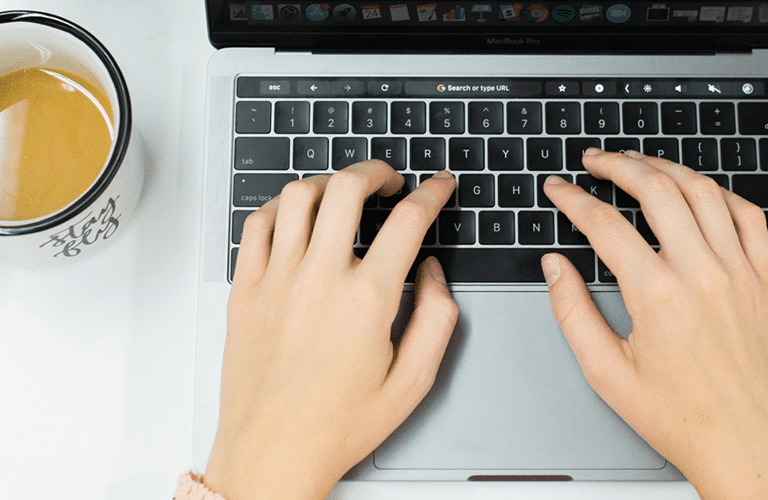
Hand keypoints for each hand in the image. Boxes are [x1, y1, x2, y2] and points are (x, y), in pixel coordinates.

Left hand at [204, 162, 457, 499]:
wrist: (272, 456)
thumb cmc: (336, 426)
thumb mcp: (414, 382)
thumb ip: (438, 318)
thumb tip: (434, 272)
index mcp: (367, 300)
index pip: (408, 220)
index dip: (432, 194)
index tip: (439, 187)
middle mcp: (319, 279)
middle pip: (347, 188)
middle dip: (377, 171)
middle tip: (390, 180)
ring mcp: (276, 281)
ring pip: (298, 195)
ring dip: (328, 182)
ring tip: (344, 192)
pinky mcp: (244, 291)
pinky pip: (256, 224)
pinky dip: (280, 207)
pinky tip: (296, 216)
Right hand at [541, 150, 767, 499]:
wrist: (744, 446)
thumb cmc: (681, 419)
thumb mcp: (607, 374)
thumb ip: (573, 313)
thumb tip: (556, 268)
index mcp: (658, 296)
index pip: (605, 224)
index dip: (574, 199)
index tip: (560, 190)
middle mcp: (702, 274)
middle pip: (656, 189)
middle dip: (618, 165)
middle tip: (596, 161)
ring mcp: (740, 274)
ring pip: (703, 192)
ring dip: (667, 168)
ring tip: (641, 164)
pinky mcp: (766, 282)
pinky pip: (750, 217)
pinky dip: (721, 195)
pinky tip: (700, 193)